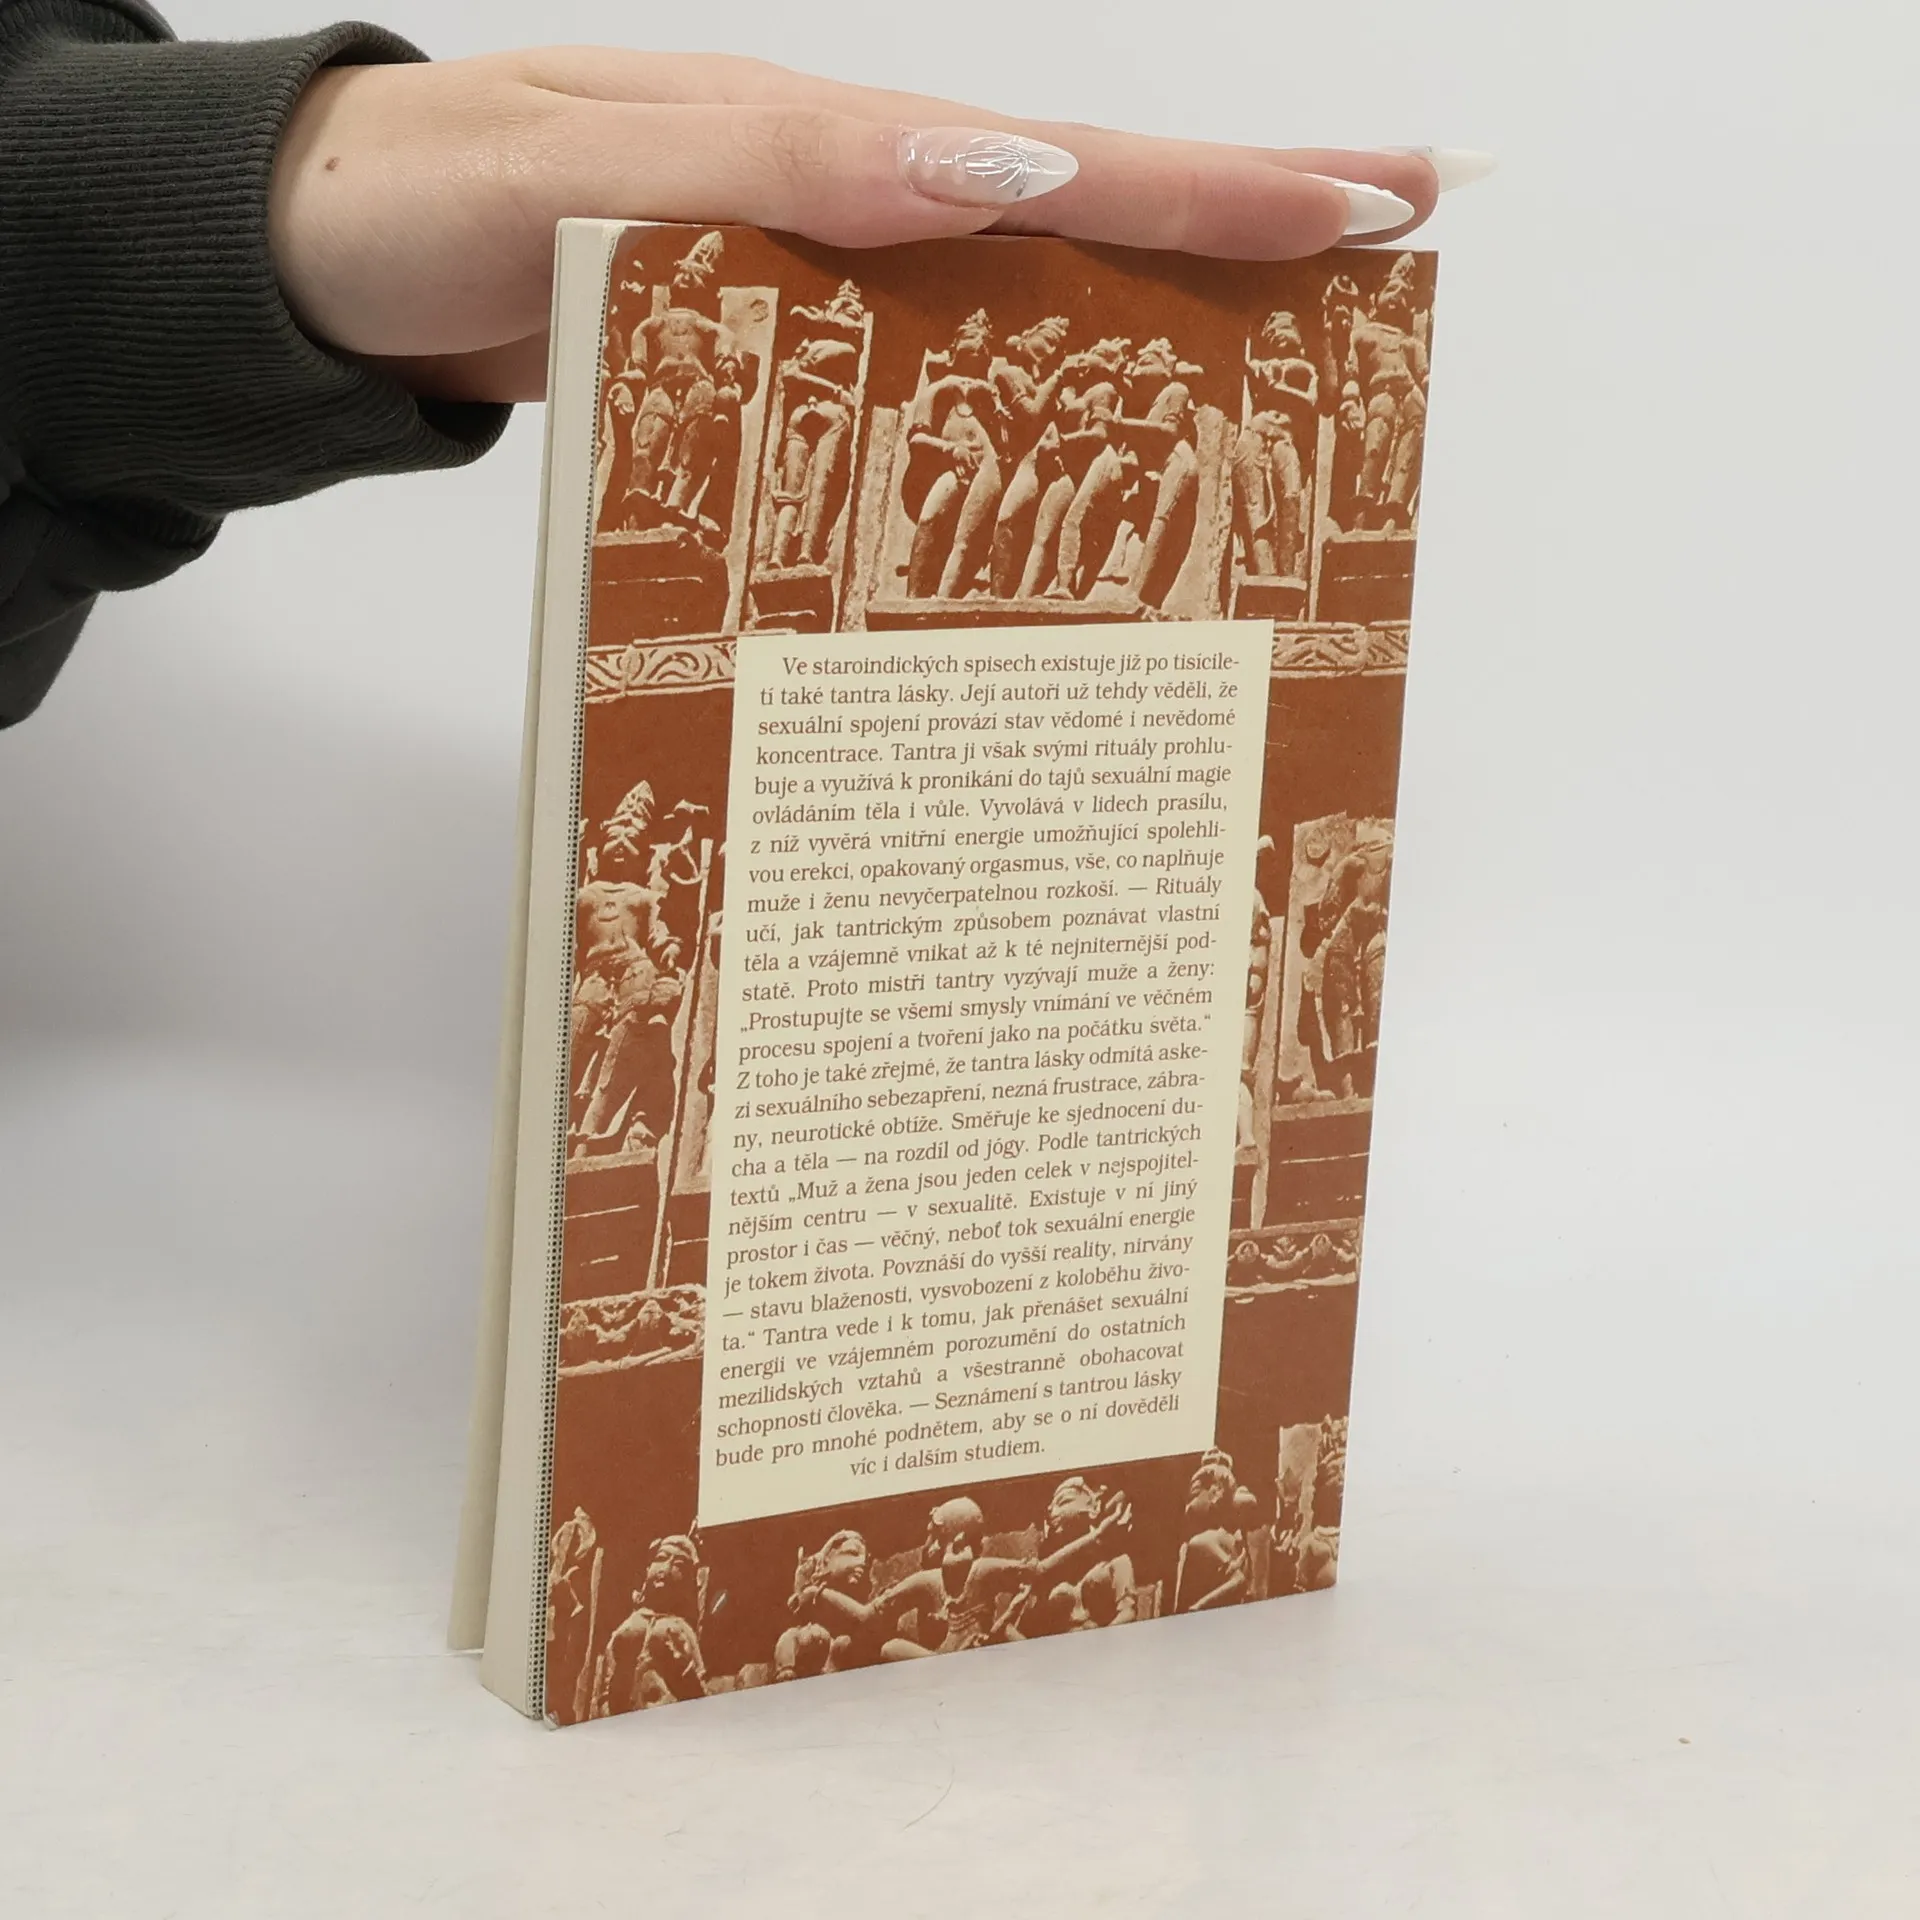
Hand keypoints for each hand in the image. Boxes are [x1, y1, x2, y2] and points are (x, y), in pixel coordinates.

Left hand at [269, 49, 1448, 402]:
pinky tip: (1071, 442)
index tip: (1375, 197)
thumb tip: (996, 171)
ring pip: (1019, 302)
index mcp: (828, 148)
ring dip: (1157, 316)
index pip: (1065, 161)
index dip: (1223, 186)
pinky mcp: (775, 363)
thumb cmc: (430, 198)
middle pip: (1081, 217)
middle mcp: (846, 215)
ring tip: (1290, 348)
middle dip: (1247, 223)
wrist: (323, 269)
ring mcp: (818, 292)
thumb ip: (781, 164)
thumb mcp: (595, 158)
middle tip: (1402, 232)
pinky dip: (1015, 405)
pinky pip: (920, 385)